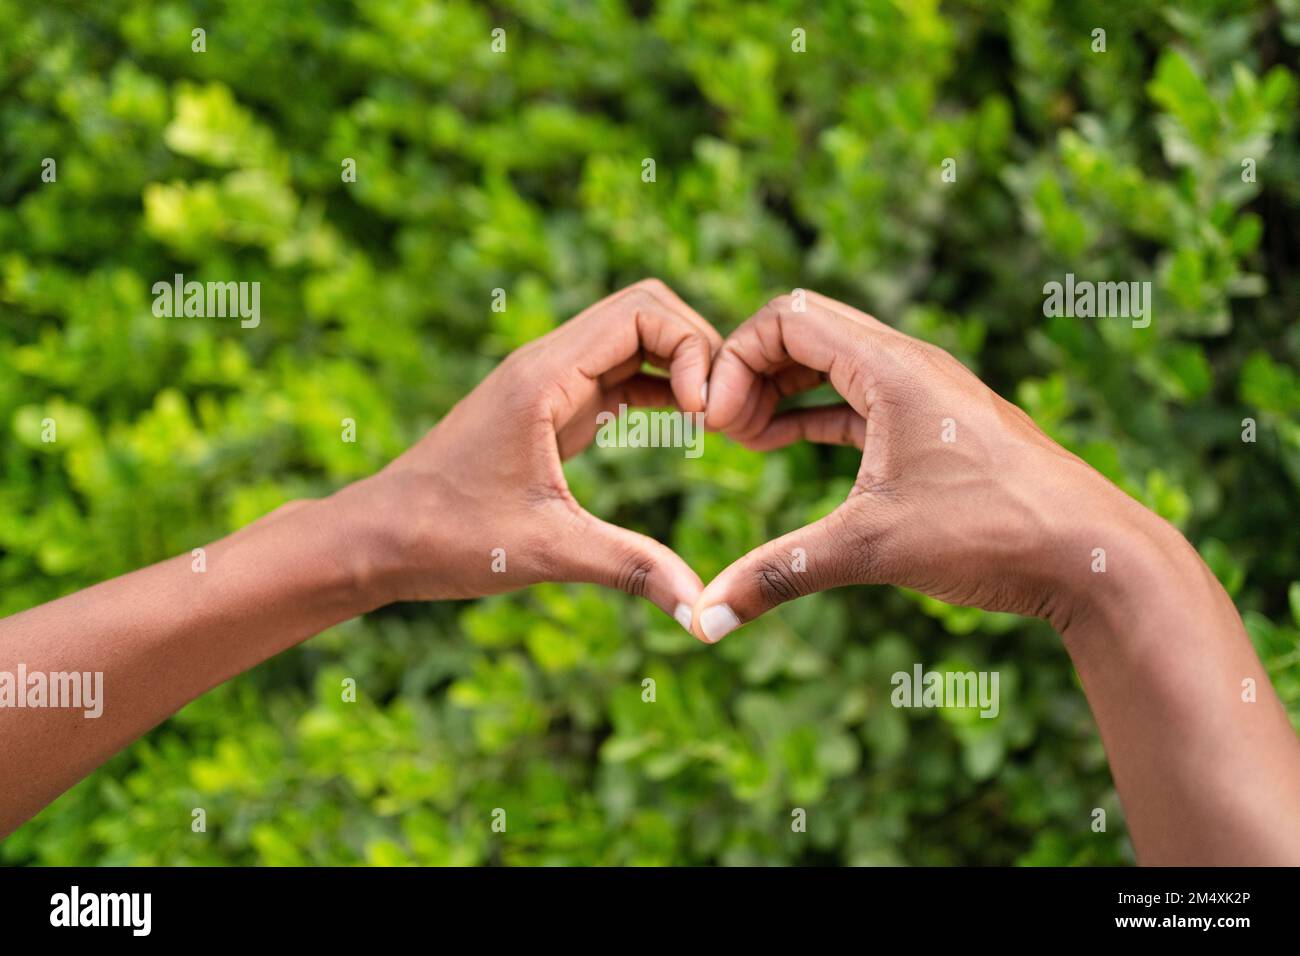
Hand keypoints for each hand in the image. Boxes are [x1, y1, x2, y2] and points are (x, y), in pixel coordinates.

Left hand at [332, 279, 720, 626]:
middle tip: (725, 414)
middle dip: (699, 348)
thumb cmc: (446, 537)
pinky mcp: (551, 407)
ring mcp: (549, 382)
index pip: (642, 310)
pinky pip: (619, 374)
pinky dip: (660, 389)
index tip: (707, 416)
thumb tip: (703, 613)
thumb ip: (630, 568)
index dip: (693, 348)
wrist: (378, 538)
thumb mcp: (546, 552)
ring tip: (716, 423)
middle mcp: (548, 364)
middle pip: (646, 310)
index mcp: (544, 377)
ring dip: (682, 366)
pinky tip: (687, 429)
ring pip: (634, 338)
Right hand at [688, 290, 1161, 641]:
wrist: (1096, 556)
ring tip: (747, 439)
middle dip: (752, 372)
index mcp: (893, 367)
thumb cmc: (993, 534)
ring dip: (782, 391)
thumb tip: (705, 620)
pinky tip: (786, 444)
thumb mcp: (871, 550)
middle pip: (806, 331)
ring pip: (834, 363)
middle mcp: (912, 364)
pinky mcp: (939, 425)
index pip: (788, 318)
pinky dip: (814, 412)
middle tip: (726, 432)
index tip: (718, 426)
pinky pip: (858, 397)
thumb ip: (779, 574)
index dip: (735, 361)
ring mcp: (929, 392)